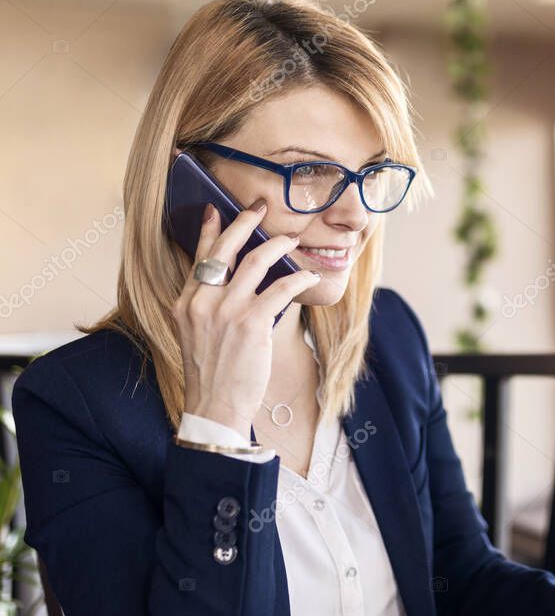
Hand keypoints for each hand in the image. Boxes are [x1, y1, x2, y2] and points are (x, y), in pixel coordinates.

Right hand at [173, 200, 321, 437]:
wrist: (214, 407)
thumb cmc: (212, 374)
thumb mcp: (196, 335)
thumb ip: (208, 307)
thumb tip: (234, 282)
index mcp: (186, 302)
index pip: (199, 256)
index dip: (209, 230)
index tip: (216, 209)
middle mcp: (202, 301)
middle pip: (226, 248)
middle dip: (245, 222)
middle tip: (260, 207)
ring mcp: (226, 310)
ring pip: (257, 261)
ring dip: (278, 246)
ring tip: (292, 240)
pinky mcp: (251, 322)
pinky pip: (281, 288)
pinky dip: (298, 279)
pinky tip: (308, 277)